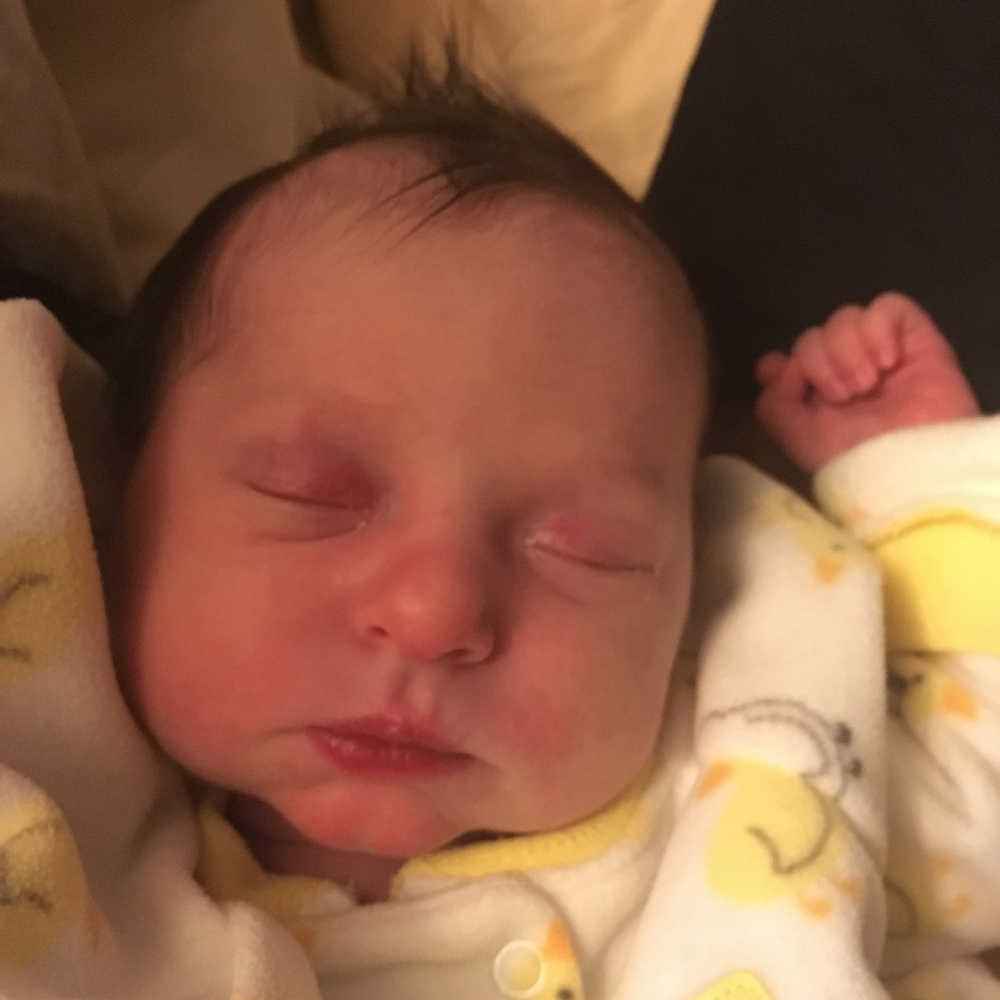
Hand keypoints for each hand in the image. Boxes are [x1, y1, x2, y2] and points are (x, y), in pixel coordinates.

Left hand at [755, 292, 979, 472]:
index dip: (783, 363)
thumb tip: (776, 367)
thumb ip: (772, 402)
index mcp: (816, 399)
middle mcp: (846, 374)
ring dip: (847, 349)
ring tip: (866, 384)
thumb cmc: (852, 458)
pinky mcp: (917, 341)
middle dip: (818, 362)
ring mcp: (881, 356)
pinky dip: (878, 329)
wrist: (908, 463)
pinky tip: (886, 362)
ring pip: (846, 317)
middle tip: (843, 396)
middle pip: (813, 336)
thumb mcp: (795, 437)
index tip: (784, 377)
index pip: (787, 360)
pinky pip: (889, 306)